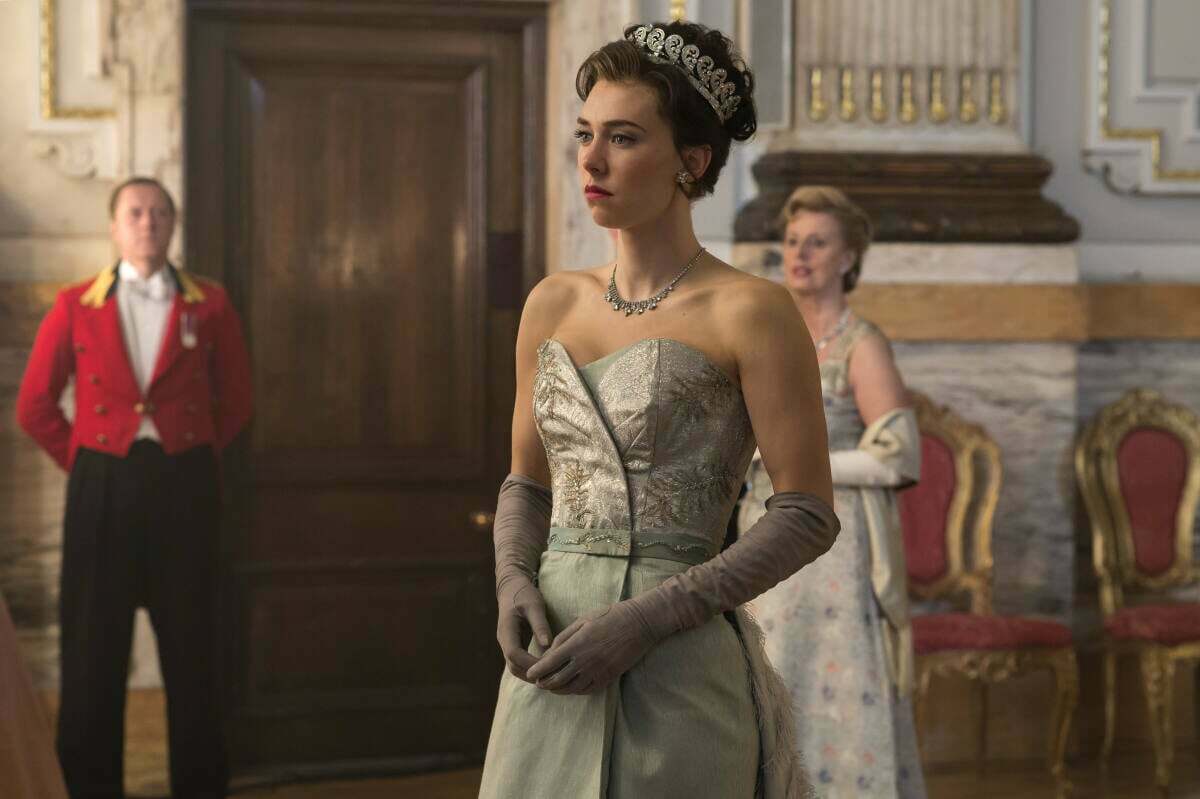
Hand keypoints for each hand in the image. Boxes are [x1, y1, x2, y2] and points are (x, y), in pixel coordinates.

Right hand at [496, 578, 552, 681]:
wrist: (512, 587)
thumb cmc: (524, 593)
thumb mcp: (535, 605)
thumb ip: (540, 625)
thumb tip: (547, 645)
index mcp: (507, 630)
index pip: (514, 654)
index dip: (530, 663)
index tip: (548, 666)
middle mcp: (504, 640)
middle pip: (513, 666)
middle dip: (531, 674)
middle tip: (552, 677)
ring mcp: (507, 643)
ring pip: (515, 666)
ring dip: (531, 673)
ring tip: (551, 676)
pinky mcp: (514, 644)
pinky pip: (520, 661)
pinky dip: (531, 667)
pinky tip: (547, 668)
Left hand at [525, 600, 658, 694]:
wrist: (639, 624)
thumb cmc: (610, 616)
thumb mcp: (583, 620)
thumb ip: (564, 636)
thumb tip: (550, 651)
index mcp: (576, 645)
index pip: (550, 663)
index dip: (537, 671)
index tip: (530, 674)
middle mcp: (585, 662)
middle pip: (558, 680)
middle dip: (545, 683)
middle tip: (538, 682)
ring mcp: (597, 672)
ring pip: (571, 689)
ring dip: (558, 690)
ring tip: (551, 687)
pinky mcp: (608, 677)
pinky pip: (587, 690)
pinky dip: (575, 691)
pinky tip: (571, 688)